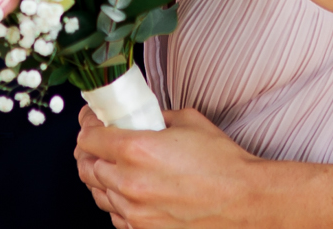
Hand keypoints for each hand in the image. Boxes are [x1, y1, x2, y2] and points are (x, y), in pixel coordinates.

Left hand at [75, 104, 272, 228]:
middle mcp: (130, 182)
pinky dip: (116, 202)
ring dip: (100, 177)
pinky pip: (115, 216)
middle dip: (89, 152)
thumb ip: (154, 117)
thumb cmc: (222, 163)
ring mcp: (135, 211)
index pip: (88, 137)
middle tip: (97, 143)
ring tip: (111, 167)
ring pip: (97, 193)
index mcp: (136, 150)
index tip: (92, 123)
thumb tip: (138, 115)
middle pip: (86, 166)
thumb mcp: (186, 121)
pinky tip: (128, 192)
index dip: (88, 126)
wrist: (245, 200)